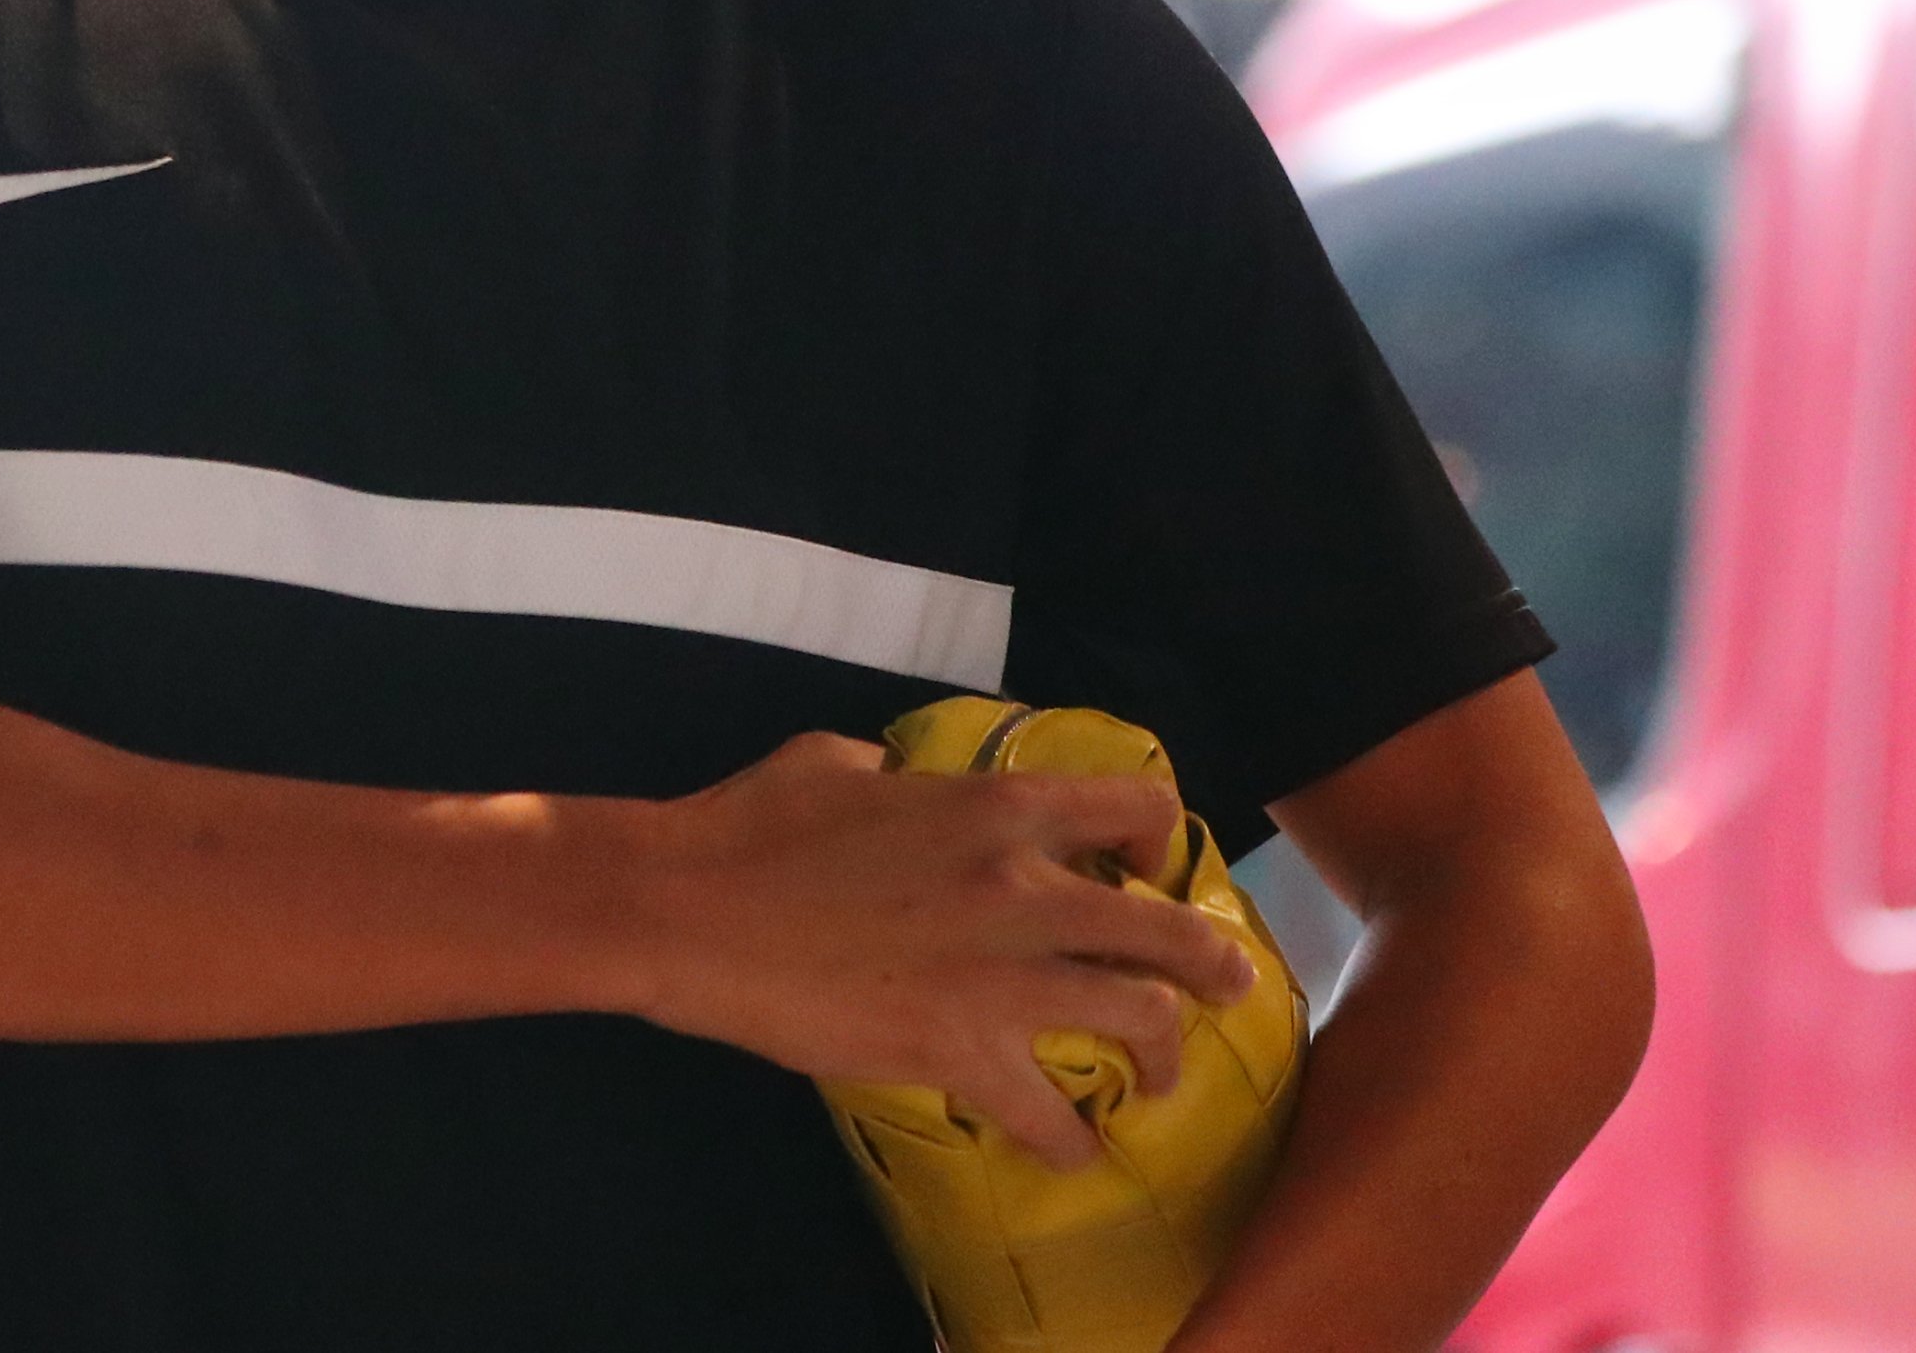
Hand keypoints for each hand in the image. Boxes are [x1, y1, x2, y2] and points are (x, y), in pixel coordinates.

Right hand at [618, 730, 1259, 1165]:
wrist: (688, 907)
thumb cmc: (751, 824)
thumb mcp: (835, 763)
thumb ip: (894, 773)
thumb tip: (894, 779)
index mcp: (995, 806)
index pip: (1133, 806)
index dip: (1160, 833)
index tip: (1154, 858)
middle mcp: (1022, 887)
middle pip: (1167, 926)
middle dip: (1213, 960)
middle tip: (1226, 981)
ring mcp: (998, 975)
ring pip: (1140, 1019)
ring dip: (1165, 1056)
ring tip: (1163, 1078)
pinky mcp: (958, 1051)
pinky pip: (1049, 1115)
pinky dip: (1070, 1142)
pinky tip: (1073, 1153)